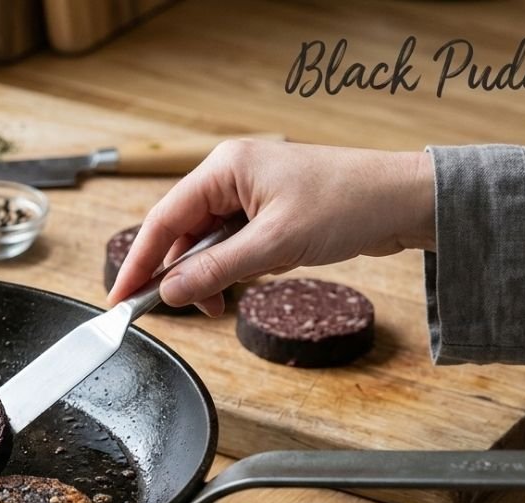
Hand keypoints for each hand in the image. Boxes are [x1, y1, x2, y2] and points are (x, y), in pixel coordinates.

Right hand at [106, 139, 435, 315]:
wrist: (404, 201)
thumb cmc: (347, 205)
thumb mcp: (275, 245)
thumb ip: (217, 270)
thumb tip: (169, 292)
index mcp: (225, 167)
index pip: (164, 219)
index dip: (138, 261)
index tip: (120, 296)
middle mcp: (232, 175)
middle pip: (182, 232)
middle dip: (180, 274)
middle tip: (185, 311)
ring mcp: (251, 193)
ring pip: (208, 242)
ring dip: (211, 275)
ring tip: (223, 303)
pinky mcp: (269, 211)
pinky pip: (234, 243)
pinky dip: (234, 268)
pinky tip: (250, 281)